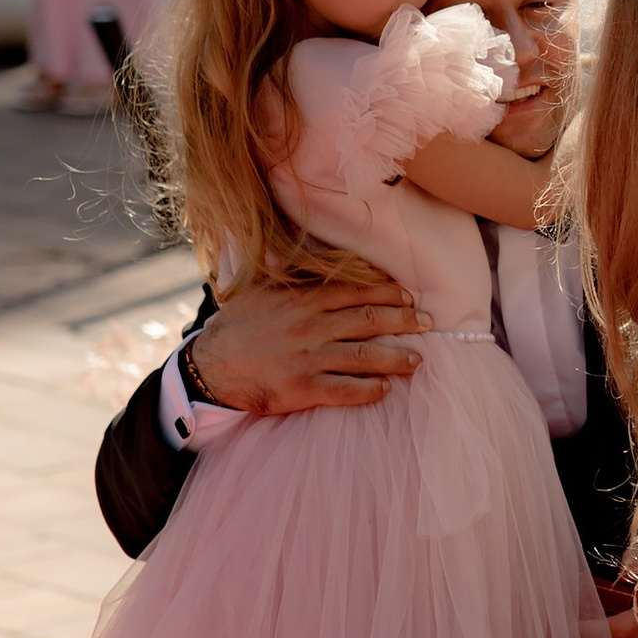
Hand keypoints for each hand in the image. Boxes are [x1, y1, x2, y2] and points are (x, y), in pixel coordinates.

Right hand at [187, 272, 427, 415]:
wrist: (209, 367)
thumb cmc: (236, 326)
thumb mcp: (258, 289)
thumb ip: (283, 271)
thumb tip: (291, 248)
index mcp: (306, 300)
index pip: (358, 292)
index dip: (388, 293)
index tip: (409, 297)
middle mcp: (313, 326)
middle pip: (371, 320)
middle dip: (404, 321)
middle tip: (428, 323)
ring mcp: (310, 358)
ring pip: (365, 356)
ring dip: (396, 357)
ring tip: (417, 360)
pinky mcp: (303, 388)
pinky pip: (346, 390)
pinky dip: (370, 390)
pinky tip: (386, 389)